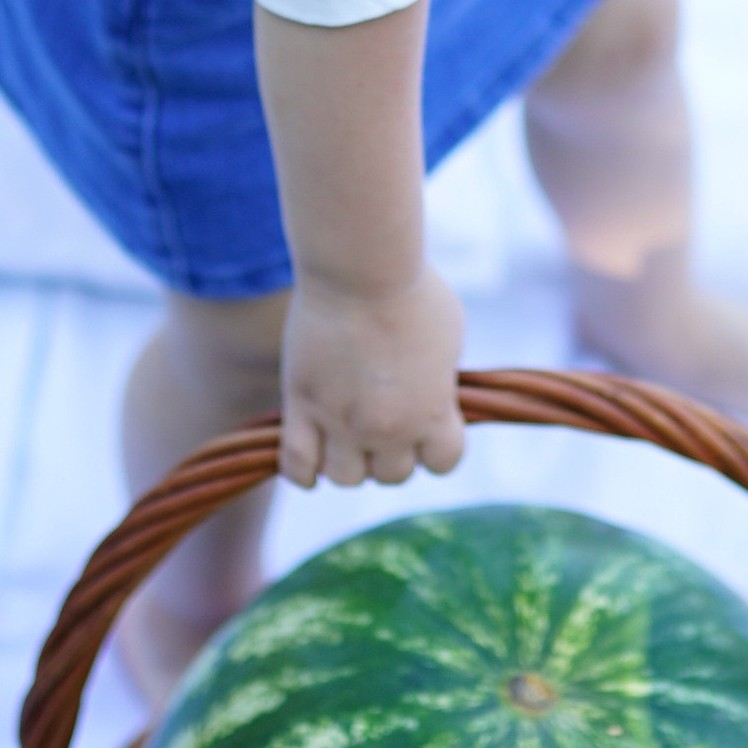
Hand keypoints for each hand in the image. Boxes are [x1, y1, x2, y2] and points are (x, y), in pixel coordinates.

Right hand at [277, 265, 467, 488]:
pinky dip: (303, 472)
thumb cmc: (412, 290)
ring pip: (345, 478)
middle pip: (392, 475)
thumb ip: (442, 377)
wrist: (360, 269)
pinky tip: (311, 456)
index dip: (436, 444)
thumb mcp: (450, 336)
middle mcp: (388, 429)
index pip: (443, 463)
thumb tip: (434, 391)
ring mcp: (341, 422)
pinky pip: (297, 465)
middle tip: (383, 417)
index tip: (427, 418)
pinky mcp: (301, 407)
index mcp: (433, 413)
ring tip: (346, 432)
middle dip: (391, 451)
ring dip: (349, 461)